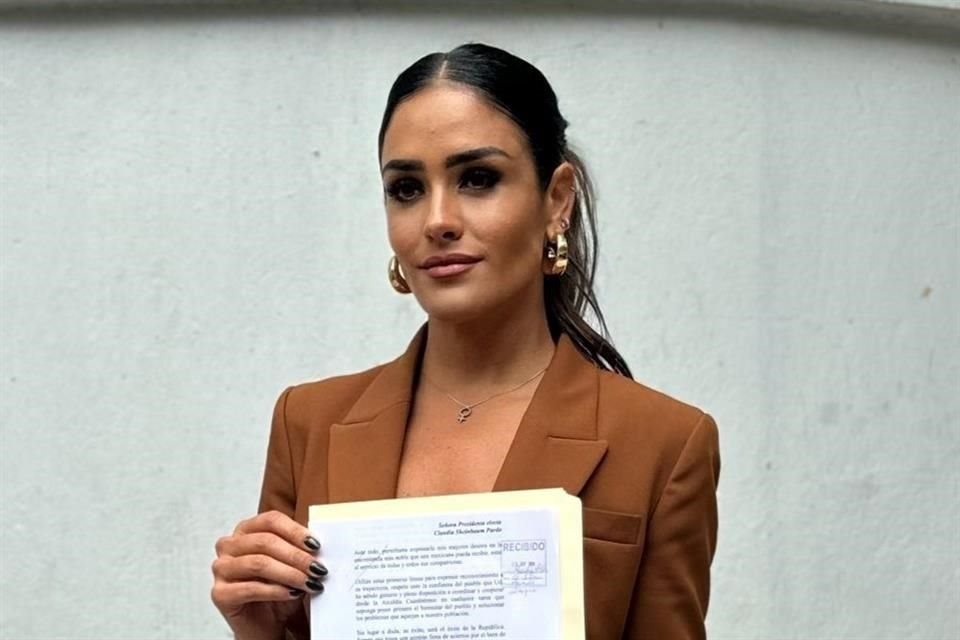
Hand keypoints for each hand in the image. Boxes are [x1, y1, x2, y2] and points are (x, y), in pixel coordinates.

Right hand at [211, 510, 326, 639]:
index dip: (295, 531)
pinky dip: (276, 590)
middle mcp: (229, 545)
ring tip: (309, 582)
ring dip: (289, 573)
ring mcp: (221, 568)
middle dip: (296, 556)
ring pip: (258, 563)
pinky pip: (250, 588)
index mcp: (246, 529)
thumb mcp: (292, 564)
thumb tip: (316, 546)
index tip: (316, 545)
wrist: (265, 624)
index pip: (271, 520)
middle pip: (265, 542)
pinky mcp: (220, 593)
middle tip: (317, 568)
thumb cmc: (277, 589)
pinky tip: (292, 593)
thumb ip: (299, 550)